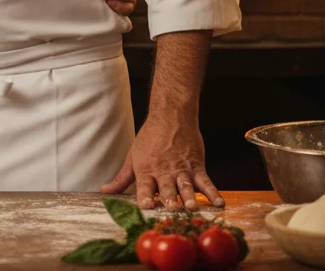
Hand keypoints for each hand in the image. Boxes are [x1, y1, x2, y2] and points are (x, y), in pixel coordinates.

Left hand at [100, 114, 222, 210]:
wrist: (171, 116)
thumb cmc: (150, 138)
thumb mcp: (132, 157)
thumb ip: (122, 178)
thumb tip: (105, 190)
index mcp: (147, 170)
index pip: (145, 186)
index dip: (146, 196)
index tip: (146, 206)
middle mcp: (164, 171)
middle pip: (167, 188)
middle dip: (169, 199)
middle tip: (172, 209)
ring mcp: (182, 169)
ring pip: (186, 186)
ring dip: (189, 197)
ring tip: (192, 208)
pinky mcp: (197, 166)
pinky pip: (206, 182)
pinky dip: (213, 193)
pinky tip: (219, 204)